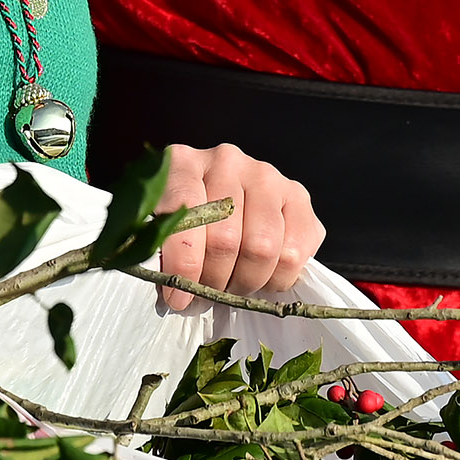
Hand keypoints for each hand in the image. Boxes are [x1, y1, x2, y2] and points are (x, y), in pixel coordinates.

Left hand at [151, 141, 324, 311]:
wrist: (225, 206)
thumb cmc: (187, 227)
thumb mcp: (162, 232)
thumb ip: (162, 252)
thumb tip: (175, 293)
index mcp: (182, 164)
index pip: (183, 215)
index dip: (183, 265)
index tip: (178, 297)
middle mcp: (227, 161)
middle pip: (225, 239)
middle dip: (215, 281)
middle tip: (209, 293)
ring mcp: (266, 176)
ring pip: (263, 248)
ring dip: (247, 282)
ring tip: (234, 284)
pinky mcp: (298, 195)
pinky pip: (295, 253)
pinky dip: (278, 278)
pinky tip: (263, 275)